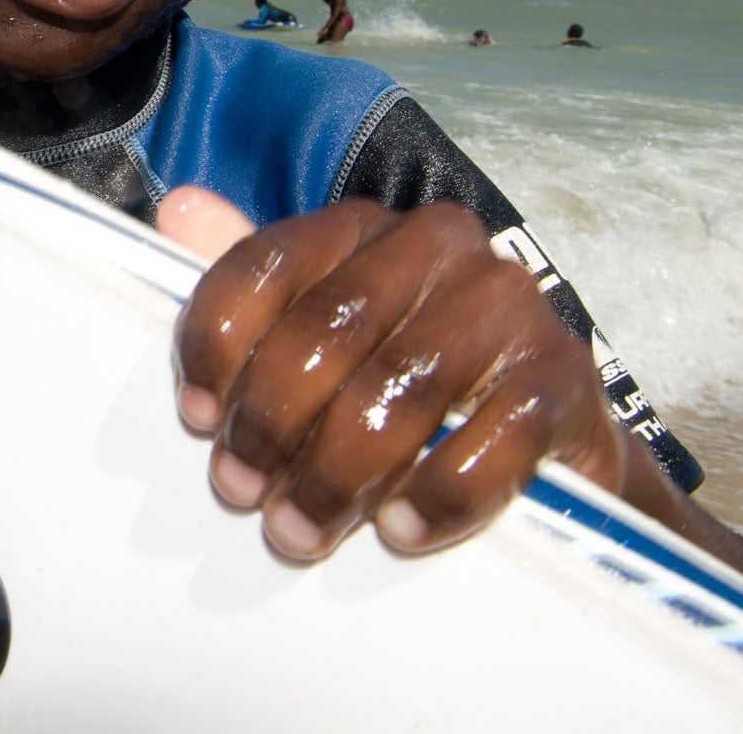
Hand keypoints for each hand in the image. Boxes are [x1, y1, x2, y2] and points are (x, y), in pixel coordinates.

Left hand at [159, 189, 666, 560]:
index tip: (198, 419)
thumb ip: (256, 284)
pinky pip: (494, 437)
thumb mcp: (325, 332)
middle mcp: (437, 246)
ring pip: (401, 385)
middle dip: (272, 421)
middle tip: (243, 492)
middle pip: (328, 327)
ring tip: (301, 529)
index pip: (268, 262)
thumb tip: (179, 211)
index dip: (219, 342)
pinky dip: (439, 494)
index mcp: (362, 228)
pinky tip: (400, 531)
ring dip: (338, 472)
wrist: (546, 436)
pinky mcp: (563, 377)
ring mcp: (509, 307)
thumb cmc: (408, 381)